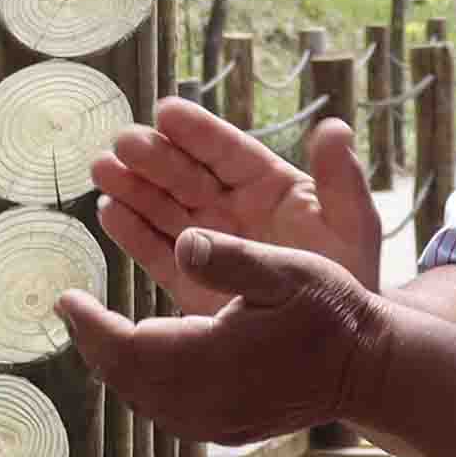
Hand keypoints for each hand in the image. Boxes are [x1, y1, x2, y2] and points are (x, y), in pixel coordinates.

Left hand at [52, 229, 398, 447]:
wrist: (375, 370)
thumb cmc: (334, 313)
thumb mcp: (288, 270)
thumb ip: (232, 256)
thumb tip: (182, 242)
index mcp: (212, 360)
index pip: (126, 347)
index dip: (89, 324)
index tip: (65, 297)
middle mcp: (207, 403)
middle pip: (127, 378)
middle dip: (95, 343)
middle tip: (73, 311)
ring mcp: (218, 424)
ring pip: (144, 400)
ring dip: (117, 364)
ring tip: (99, 330)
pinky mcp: (230, 430)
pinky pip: (168, 411)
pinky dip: (145, 383)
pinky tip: (145, 356)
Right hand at [88, 98, 381, 314]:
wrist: (336, 345)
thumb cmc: (350, 276)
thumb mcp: (353, 223)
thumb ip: (341, 179)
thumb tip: (334, 126)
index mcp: (268, 186)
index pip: (227, 152)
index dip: (197, 132)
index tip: (167, 111)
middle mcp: (231, 208)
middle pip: (186, 175)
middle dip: (154, 156)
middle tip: (124, 142)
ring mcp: (207, 242)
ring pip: (162, 207)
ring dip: (132, 187)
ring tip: (103, 169)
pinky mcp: (189, 279)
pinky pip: (155, 251)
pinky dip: (131, 233)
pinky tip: (109, 212)